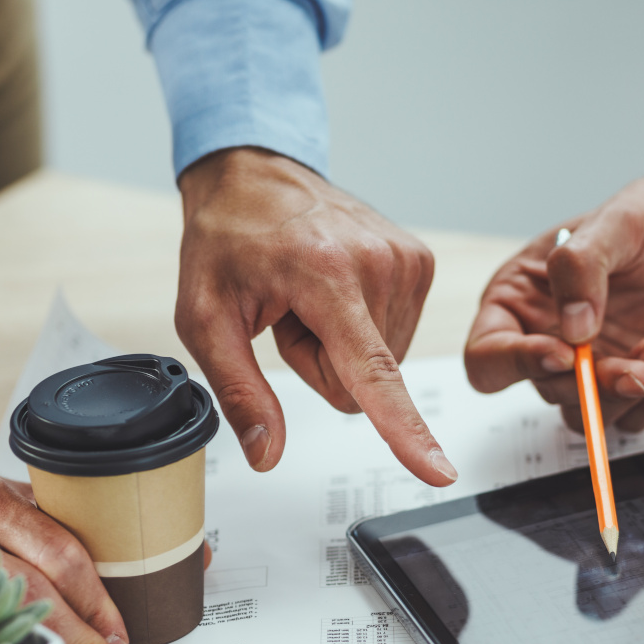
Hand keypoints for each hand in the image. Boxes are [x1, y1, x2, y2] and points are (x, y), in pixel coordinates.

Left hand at [176, 147, 456, 484]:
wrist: (254, 173)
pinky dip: (361, 325)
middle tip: (291, 315)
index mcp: (326, 275)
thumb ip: (238, 391)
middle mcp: (379, 263)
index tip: (438, 470)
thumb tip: (267, 453)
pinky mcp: (420, 261)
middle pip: (363, 382)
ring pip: (382, 364)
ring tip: (310, 298)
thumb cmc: (228, 239)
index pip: (373, 373)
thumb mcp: (205, 318)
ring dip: (341, 343)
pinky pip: (395, 338)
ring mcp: (406, 259)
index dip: (404, 429)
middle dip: (323, 363)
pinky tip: (335, 290)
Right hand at [466, 171, 643, 432]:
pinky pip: (632, 420)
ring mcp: (593, 363)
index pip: (488, 355)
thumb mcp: (617, 221)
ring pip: (585, 415)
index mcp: (522, 298)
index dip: (516, 364)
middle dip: (591, 385)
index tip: (566, 353)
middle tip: (636, 367)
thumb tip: (572, 329)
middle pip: (545, 389)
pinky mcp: (635, 381)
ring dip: (623, 398)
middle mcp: (550, 337)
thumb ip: (582, 268)